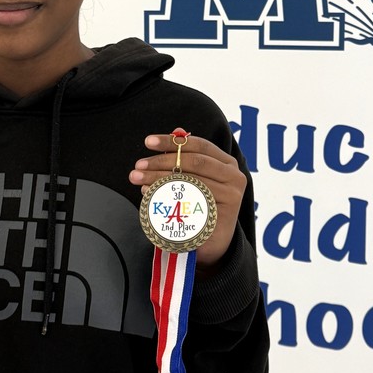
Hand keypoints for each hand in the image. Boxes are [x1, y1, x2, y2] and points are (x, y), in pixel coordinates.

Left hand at [129, 133, 245, 268]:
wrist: (213, 241)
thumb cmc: (200, 203)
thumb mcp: (196, 177)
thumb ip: (187, 155)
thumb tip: (176, 130)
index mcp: (227, 163)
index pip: (199, 145)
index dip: (173, 141)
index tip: (148, 142)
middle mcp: (234, 177)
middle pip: (194, 163)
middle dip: (162, 161)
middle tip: (138, 165)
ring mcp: (231, 197)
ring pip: (189, 183)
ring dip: (159, 179)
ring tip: (138, 179)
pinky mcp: (222, 217)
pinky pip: (189, 204)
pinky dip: (166, 198)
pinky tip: (149, 195)